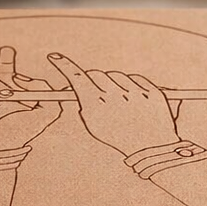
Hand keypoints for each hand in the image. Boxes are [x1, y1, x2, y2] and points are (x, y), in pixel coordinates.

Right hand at [48, 53, 180, 156]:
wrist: (151, 149)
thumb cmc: (118, 137)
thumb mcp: (95, 124)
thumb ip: (85, 103)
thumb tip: (76, 84)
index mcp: (97, 105)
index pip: (76, 77)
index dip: (64, 65)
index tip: (55, 56)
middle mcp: (115, 95)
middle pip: (97, 74)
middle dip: (94, 80)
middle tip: (98, 91)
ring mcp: (135, 92)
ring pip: (117, 76)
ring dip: (115, 84)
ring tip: (122, 103)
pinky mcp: (151, 90)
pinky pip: (136, 78)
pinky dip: (133, 86)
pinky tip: (135, 101)